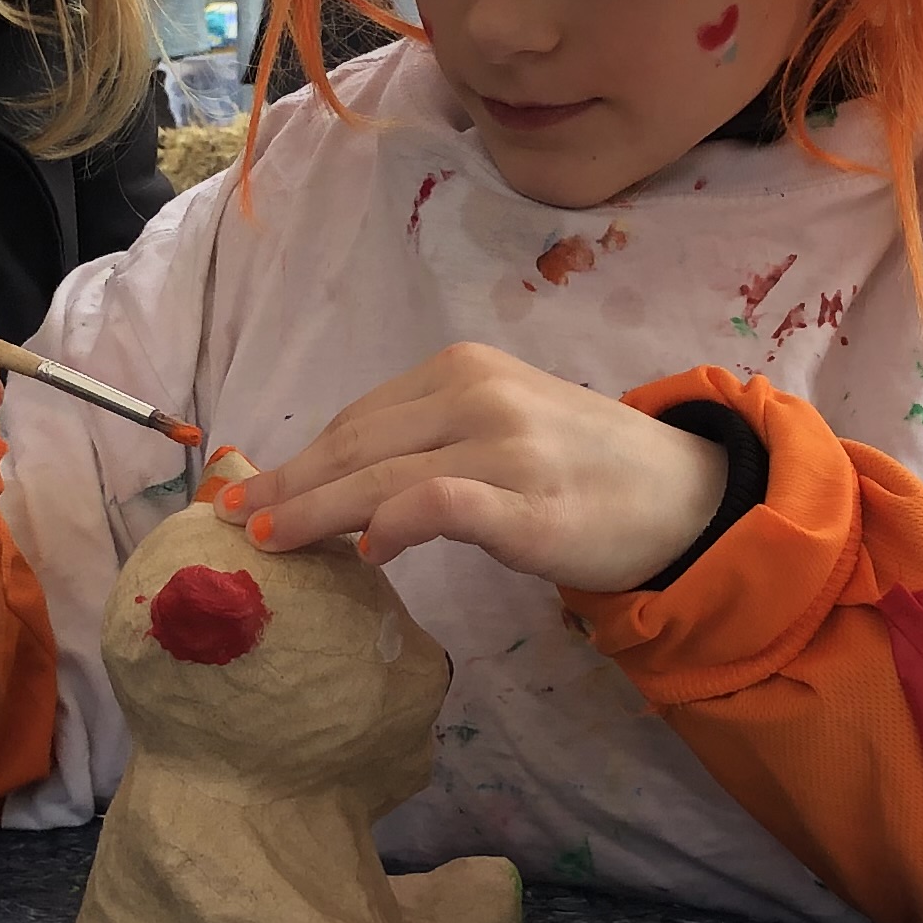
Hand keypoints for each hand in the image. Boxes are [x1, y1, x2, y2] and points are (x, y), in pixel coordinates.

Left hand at [216, 344, 726, 594]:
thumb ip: (430, 441)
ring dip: (316, 509)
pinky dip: (393, 524)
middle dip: (288, 484)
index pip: (358, 419)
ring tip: (273, 539)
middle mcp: (479, 396)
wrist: (686, 494)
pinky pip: (441, 505)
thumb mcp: (502, 426)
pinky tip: (366, 552)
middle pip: (356, 446)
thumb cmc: (586, 468)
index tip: (249, 490)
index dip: (298, 458)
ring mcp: (505, 449)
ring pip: (382, 476)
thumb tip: (343, 489)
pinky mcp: (529, 506)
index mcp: (464, 370)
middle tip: (236, 519)